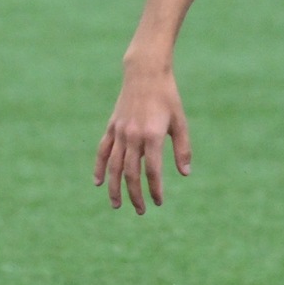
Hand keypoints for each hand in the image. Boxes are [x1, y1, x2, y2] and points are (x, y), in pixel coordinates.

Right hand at [94, 59, 188, 214]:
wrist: (145, 73)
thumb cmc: (167, 97)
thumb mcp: (180, 122)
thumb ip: (182, 149)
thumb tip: (185, 174)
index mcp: (152, 136)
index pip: (152, 171)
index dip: (155, 189)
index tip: (158, 201)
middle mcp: (133, 136)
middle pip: (131, 174)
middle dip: (135, 195)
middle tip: (141, 211)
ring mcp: (120, 132)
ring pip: (114, 166)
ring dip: (115, 188)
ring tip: (117, 205)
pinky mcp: (112, 127)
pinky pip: (102, 151)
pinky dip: (99, 167)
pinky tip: (98, 182)